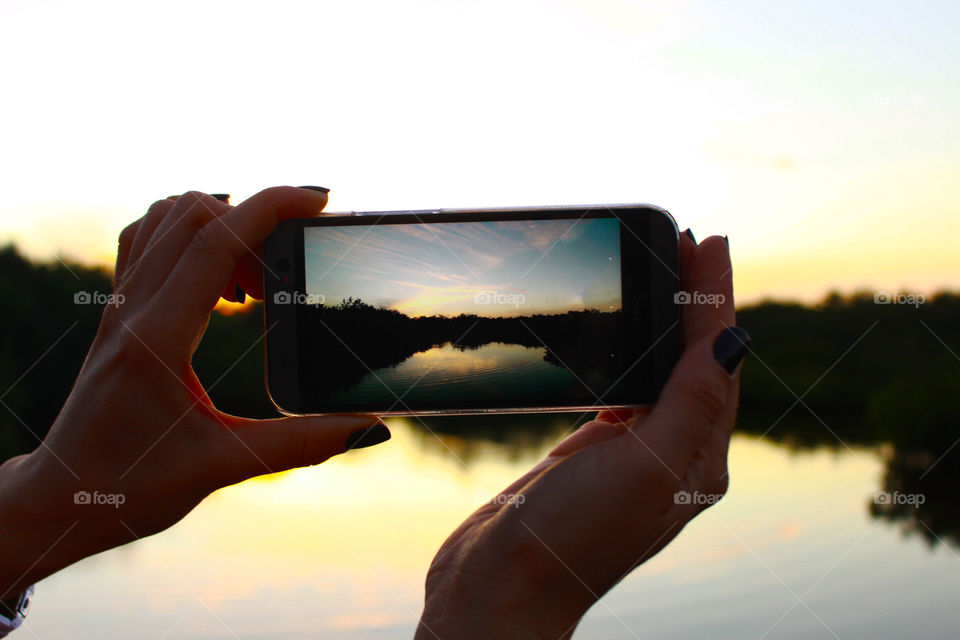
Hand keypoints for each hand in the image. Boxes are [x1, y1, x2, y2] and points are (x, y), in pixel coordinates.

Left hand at [0, 188, 389, 598]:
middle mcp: (132, 310)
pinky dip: (189, 234)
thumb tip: (369, 426)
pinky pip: (147, 240)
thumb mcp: (222, 466)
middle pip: (191, 214)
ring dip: (220, 225)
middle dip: (255, 221)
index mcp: (157, 339)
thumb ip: (301, 444)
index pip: (215, 241)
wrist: (59, 497)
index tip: (319, 200)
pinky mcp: (117, 312)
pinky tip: (217, 278)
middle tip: (285, 278)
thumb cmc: (130, 486)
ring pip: (164, 218)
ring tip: (253, 279)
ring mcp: (119, 306)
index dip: (271, 207)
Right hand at [417, 232, 746, 638]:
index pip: (718, 359)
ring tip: (659, 274)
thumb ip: (692, 402)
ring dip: (663, 322)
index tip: (706, 241)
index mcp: (698, 457)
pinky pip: (620, 391)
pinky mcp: (591, 455)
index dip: (714, 297)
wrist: (501, 589)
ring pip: (658, 372)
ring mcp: (630, 455)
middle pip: (693, 360)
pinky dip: (628, 354)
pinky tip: (622, 338)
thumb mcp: (647, 465)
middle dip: (694, 300)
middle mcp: (672, 454)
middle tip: (685, 243)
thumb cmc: (573, 536)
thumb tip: (737, 338)